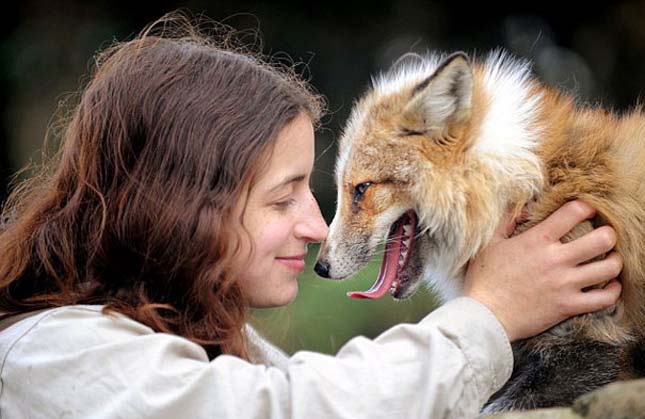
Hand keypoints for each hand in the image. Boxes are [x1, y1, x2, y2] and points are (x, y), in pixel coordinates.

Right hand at [464, 200, 622, 341]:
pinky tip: (609, 286)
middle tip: (603, 236)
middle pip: (603, 239)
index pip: (575, 212)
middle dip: (608, 234)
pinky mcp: (568, 306)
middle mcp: (556, 259)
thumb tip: (527, 207)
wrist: (484, 315)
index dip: (587, 207)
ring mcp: (565, 284)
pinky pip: (605, 298)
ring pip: (610, 268)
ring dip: (613, 261)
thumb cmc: (484, 279)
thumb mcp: (490, 243)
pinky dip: (613, 291)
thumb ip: (508, 220)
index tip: (588, 211)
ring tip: (608, 260)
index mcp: (537, 240)